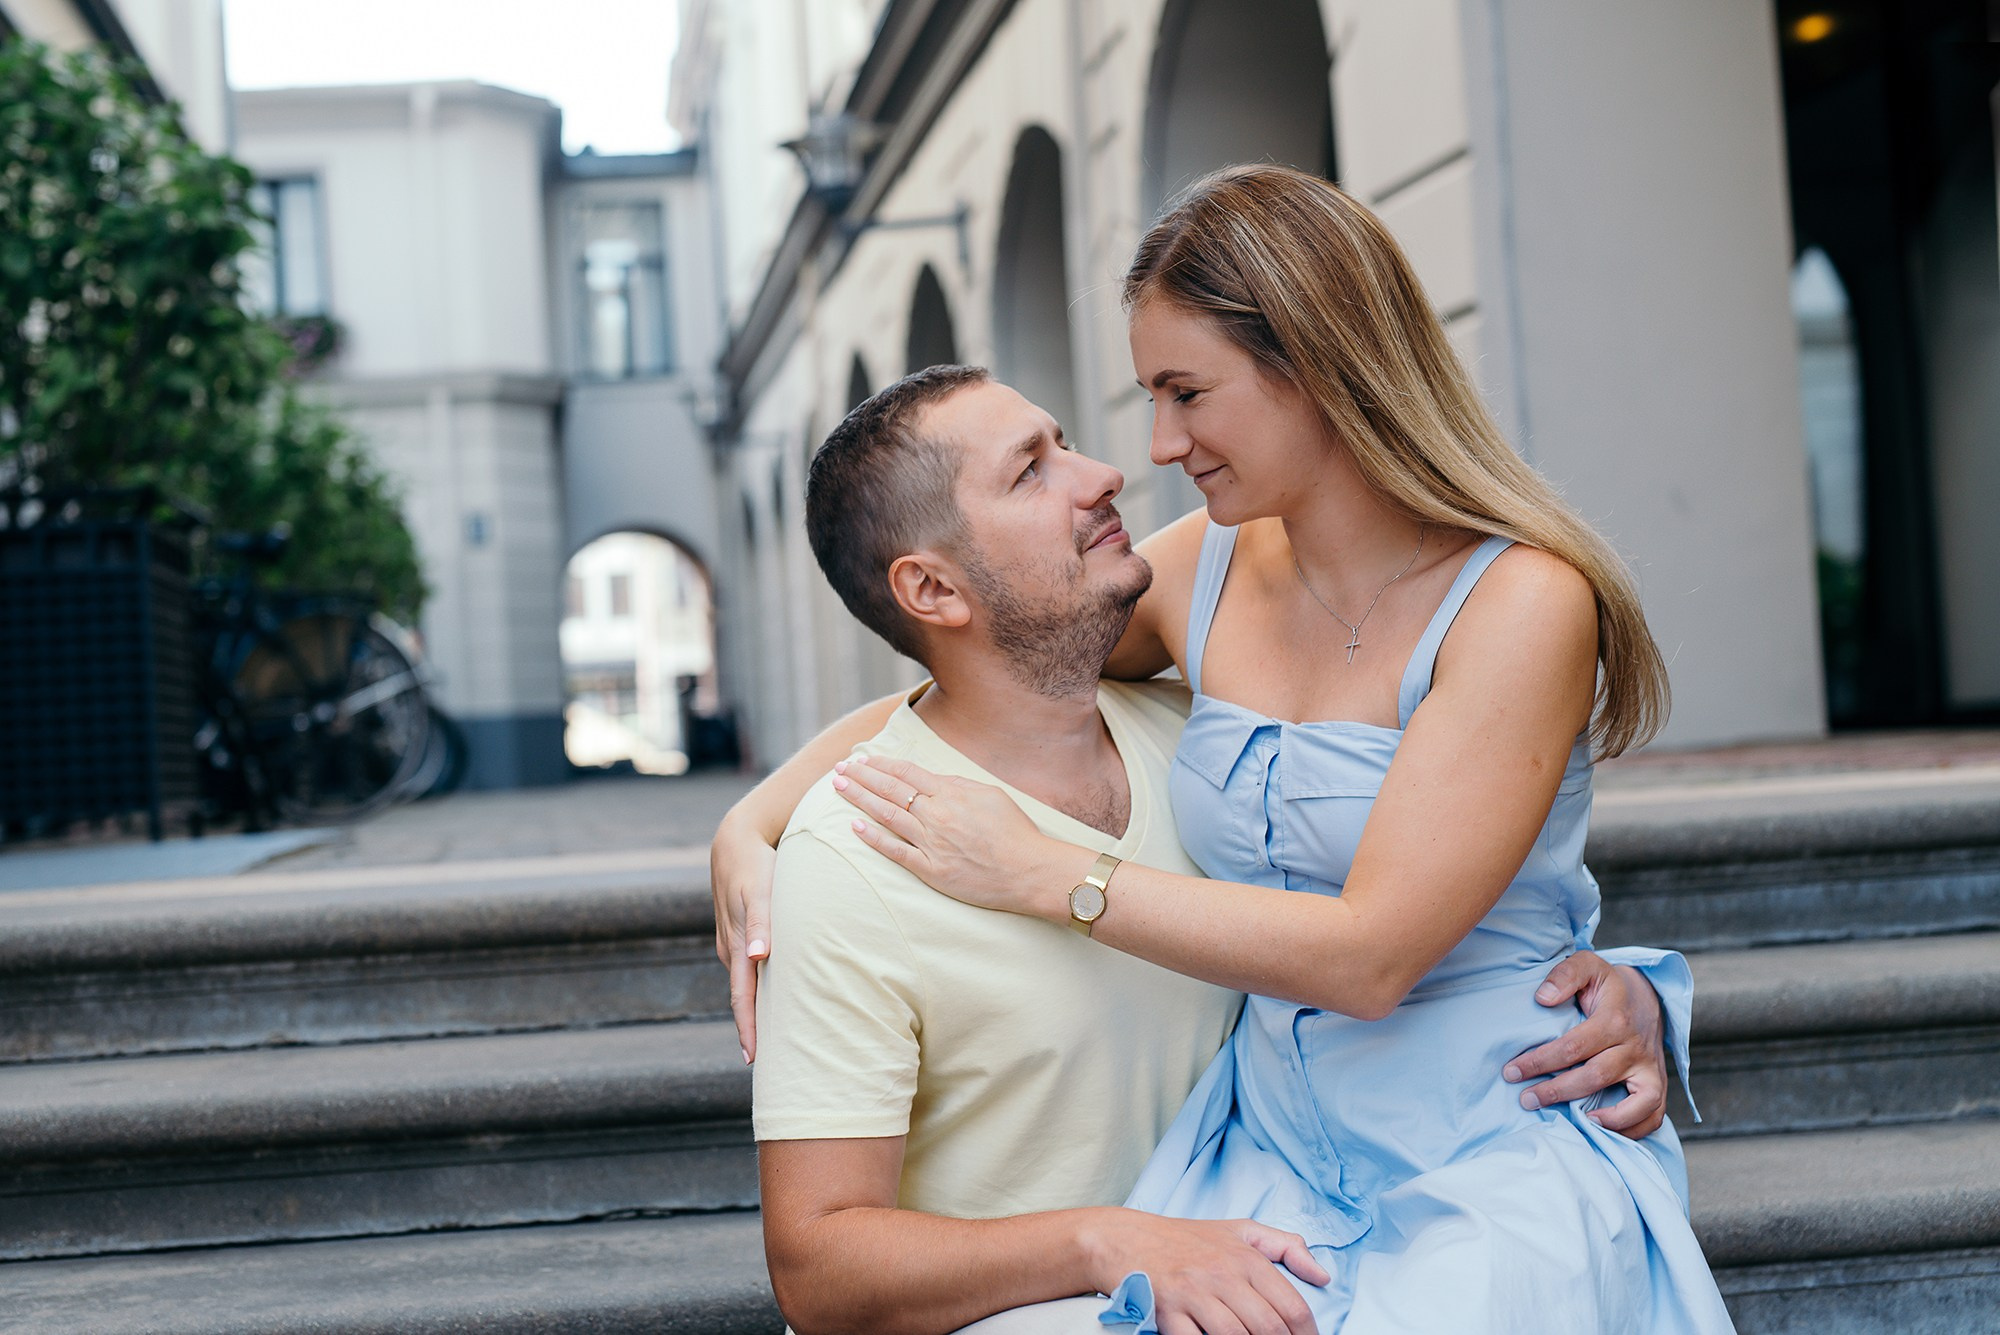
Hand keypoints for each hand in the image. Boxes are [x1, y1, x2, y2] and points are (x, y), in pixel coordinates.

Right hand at [710, 812, 776, 1062]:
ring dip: (757, 1008)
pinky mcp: (741, 932)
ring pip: (746, 983)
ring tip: (776, 1035)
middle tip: (769, 1063)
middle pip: (743, 997)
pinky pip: (749, 966)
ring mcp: (734, 941)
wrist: (736, 839)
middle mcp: (732, 949)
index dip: (748, 1029)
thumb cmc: (756, 865)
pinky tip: (774, 993)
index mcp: (737, 946)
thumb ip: (762, 923)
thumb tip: (759, 957)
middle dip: (753, 1028)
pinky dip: (760, 985)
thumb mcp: (761, 891)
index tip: (753, 1060)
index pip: (742, 998)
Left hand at [833, 756, 1076, 919]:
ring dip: (860, 800)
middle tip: (840, 769)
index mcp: (951, 794)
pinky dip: (873, 838)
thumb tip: (930, 778)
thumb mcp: (990, 794)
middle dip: (861, 777)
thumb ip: (957, 785)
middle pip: (890, 790)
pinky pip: (895, 851)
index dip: (881, 764)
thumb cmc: (1014, 832)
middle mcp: (936, 815)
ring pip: (887, 816)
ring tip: (839, 788)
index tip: (863, 758)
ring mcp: (931, 843)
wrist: (1029, 870)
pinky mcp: (931, 870)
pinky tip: (855, 826)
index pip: (906, 772)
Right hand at [1081, 1209, 1328, 1334]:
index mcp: (1246, 1257)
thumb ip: (1286, 1246)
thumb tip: (1323, 1276)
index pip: (1291, 1307)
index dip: (1307, 1334)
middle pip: (1268, 1328)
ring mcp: (1193, 1294)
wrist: (1127, 1238)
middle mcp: (1222, 1275)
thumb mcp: (1240, 1230)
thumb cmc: (1188, 1238)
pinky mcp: (1167, 1312)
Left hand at [1505, 953, 1668, 1137]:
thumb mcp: (1587, 966)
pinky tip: (1601, 1130)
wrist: (1647, 998)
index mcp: (1614, 1019)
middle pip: (1596, 1076)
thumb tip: (1542, 998)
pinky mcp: (1657, 1085)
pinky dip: (1632, 1130)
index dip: (1540, 1061)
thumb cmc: (1607, 987)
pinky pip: (1653, 1116)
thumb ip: (1565, 974)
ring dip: (1604, 1120)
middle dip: (1557, 1091)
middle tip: (1526, 1100)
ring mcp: (1650, 1069)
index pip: (1573, 1046)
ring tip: (1573, 1123)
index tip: (1511, 1071)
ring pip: (1635, 1102)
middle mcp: (1635, 1047)